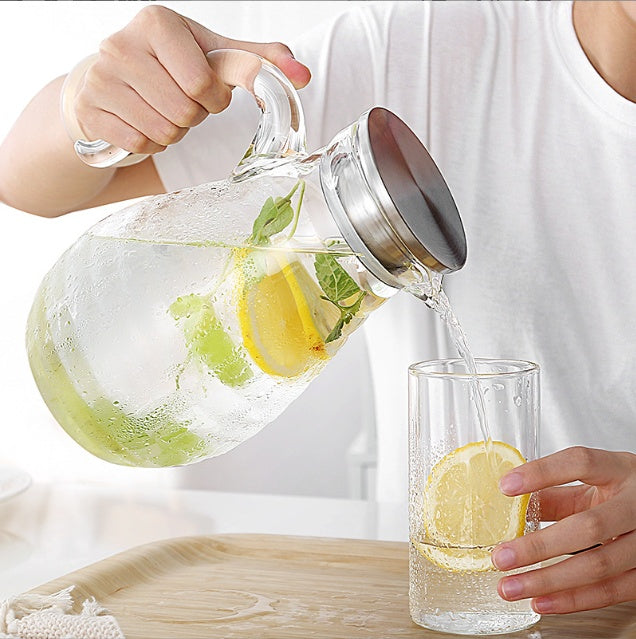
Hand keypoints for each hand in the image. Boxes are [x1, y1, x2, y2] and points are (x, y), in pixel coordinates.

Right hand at [71, 5, 310, 154]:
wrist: (113, 79)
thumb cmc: (171, 66)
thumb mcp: (212, 55)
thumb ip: (259, 62)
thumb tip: (303, 76)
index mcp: (157, 22)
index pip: (204, 84)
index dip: (214, 97)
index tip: (205, 89)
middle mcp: (121, 44)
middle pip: (185, 112)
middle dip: (194, 116)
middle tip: (182, 101)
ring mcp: (100, 77)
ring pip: (164, 132)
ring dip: (175, 132)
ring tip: (163, 110)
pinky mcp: (89, 109)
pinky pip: (140, 145)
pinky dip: (151, 143)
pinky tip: (143, 122)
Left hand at [491, 446, 635, 613]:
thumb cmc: (623, 493)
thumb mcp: (594, 482)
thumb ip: (555, 492)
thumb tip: (508, 505)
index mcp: (620, 470)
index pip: (581, 463)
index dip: (542, 472)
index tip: (505, 486)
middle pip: (588, 526)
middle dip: (538, 546)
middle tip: (501, 556)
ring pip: (598, 565)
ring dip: (548, 580)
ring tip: (511, 587)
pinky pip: (612, 591)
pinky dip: (573, 599)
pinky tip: (542, 601)